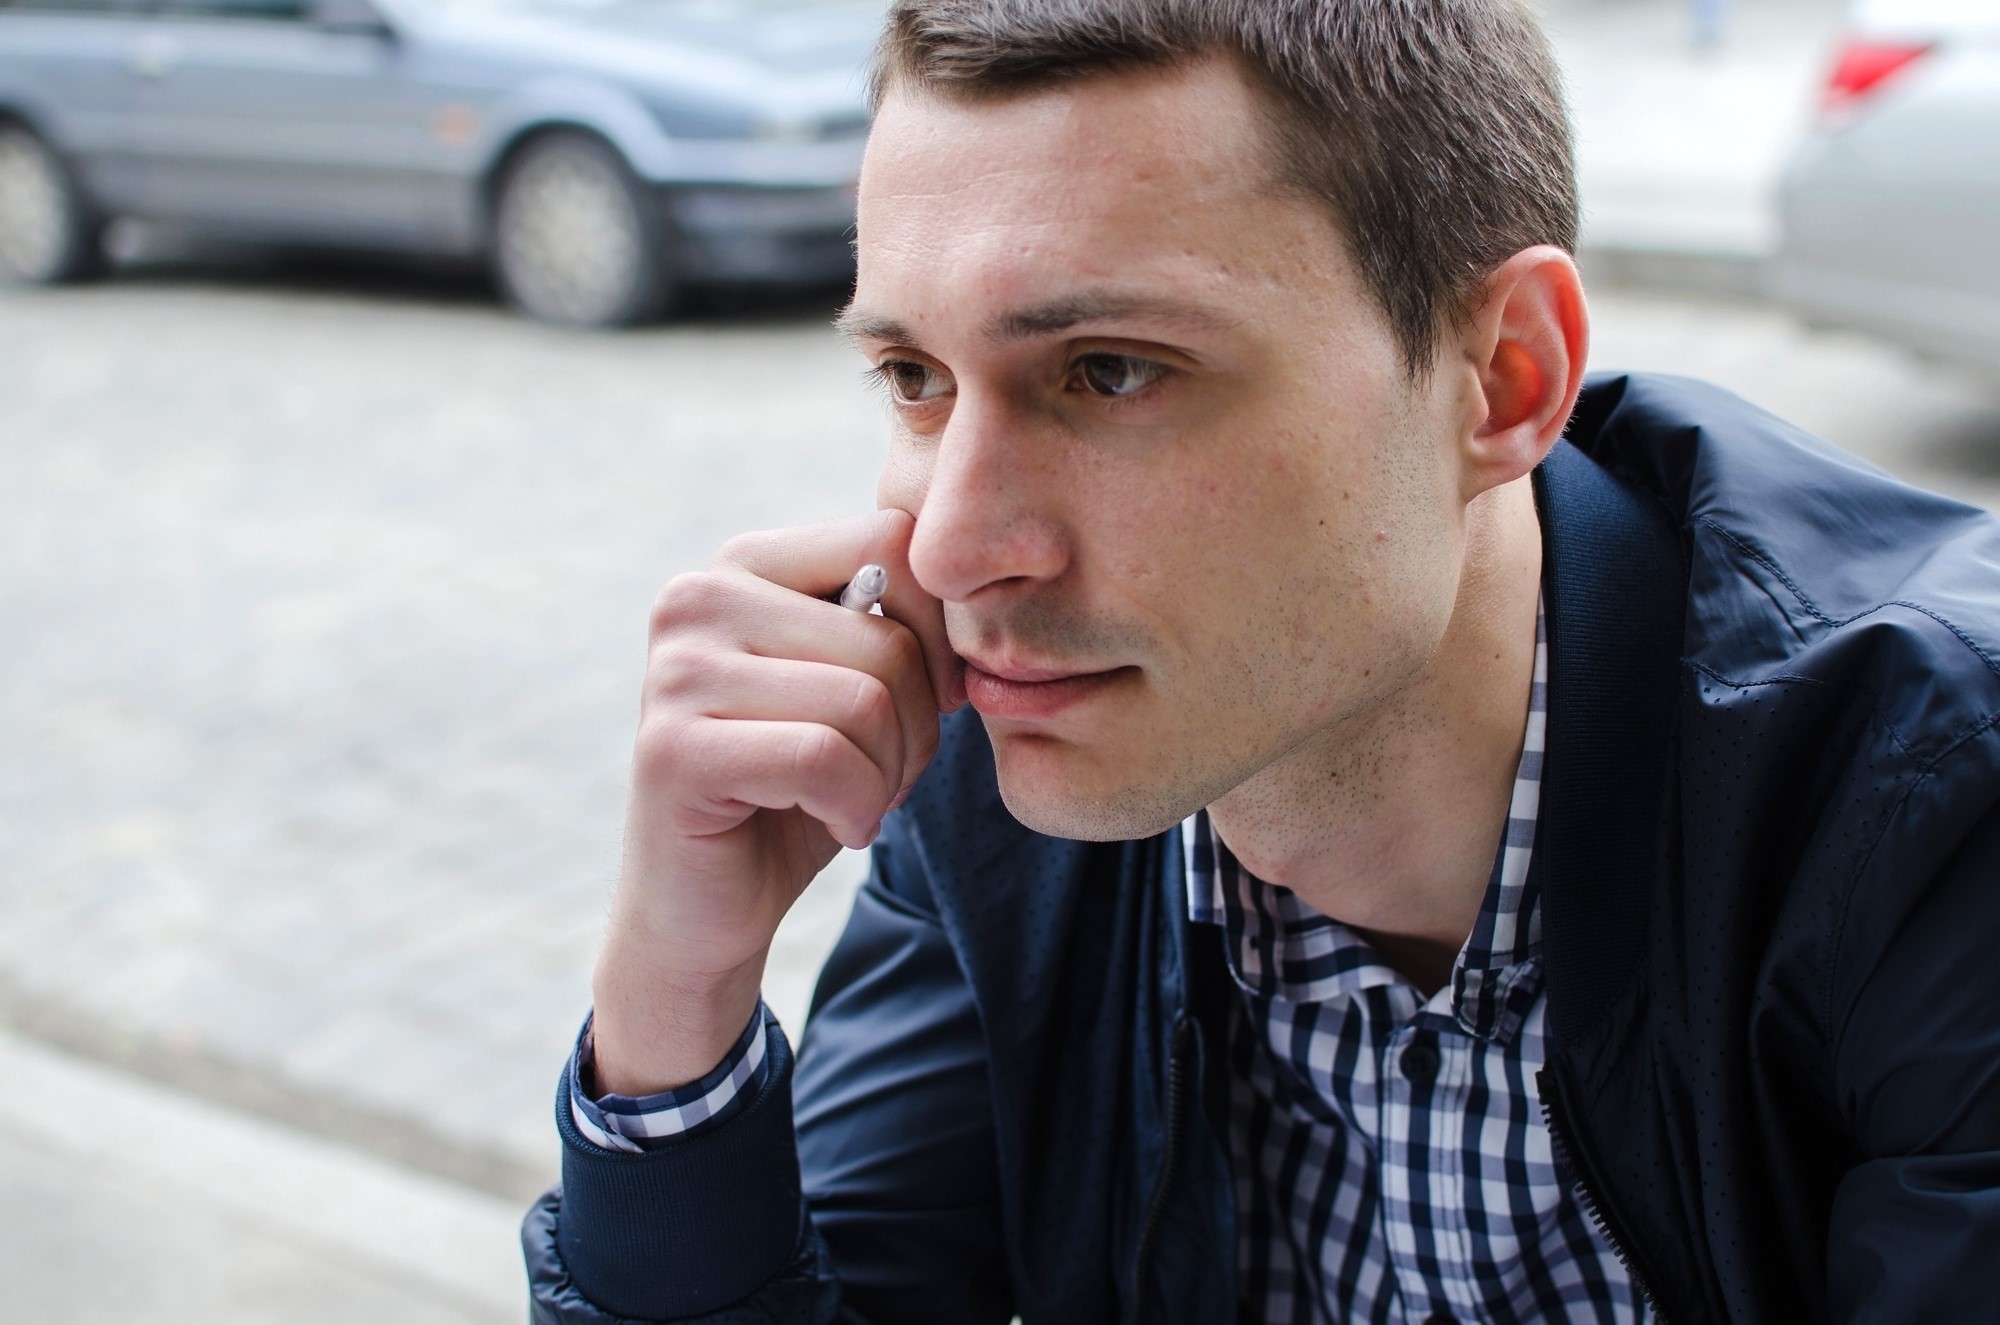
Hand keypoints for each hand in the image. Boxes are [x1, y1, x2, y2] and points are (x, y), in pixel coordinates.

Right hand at [590, 510, 961, 1095]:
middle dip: (918, 728)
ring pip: (867, 701)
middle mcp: (698, 597)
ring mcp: (677, 670)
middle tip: (881, 776)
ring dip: (888, 775)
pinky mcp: (674, 748)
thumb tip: (983, 591)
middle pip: (890, 640)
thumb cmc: (799, 792)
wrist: (710, 911)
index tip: (923, 702)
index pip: (890, 538)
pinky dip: (856, 808)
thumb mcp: (858, 688)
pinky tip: (833, 824)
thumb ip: (897, 624)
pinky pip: (826, 759)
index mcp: (745, 563)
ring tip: (852, 800)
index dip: (937, 632)